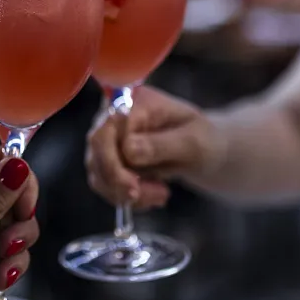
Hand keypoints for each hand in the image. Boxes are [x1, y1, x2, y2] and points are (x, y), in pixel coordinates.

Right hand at [86, 86, 220, 209]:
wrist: (203, 149)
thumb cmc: (201, 138)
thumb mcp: (192, 140)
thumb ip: (161, 144)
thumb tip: (128, 151)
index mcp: (132, 102)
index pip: (106, 130)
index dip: (112, 161)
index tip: (133, 187)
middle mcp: (112, 118)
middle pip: (96, 153)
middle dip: (120, 183)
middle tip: (156, 196)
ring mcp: (107, 140)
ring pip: (99, 174)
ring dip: (127, 194)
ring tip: (161, 195)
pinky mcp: (108, 161)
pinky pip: (106, 186)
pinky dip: (128, 198)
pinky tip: (153, 195)